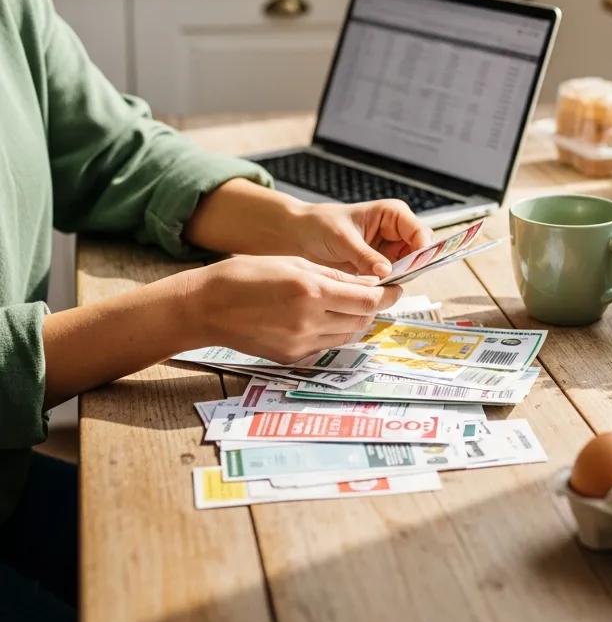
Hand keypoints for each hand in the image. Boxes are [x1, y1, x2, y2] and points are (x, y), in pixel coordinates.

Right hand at [181, 255, 401, 362]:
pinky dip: (334, 332)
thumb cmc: (247, 275)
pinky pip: (326, 346)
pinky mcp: (291, 358)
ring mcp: (299, 343)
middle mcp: (308, 321)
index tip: (394, 288)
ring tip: (351, 306)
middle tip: (376, 295)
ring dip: (356, 321)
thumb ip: (335, 276)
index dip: (387, 294)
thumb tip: (368, 284)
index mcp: (311, 292)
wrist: (206, 307)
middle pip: (361, 319)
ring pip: (347, 336)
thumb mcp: (294, 264)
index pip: (367, 300)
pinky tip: (326, 319)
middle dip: (373, 307)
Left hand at [288, 199, 433, 278]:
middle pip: (419, 252)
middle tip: (397, 281)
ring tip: (383, 287)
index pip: (419, 232)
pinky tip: (377, 291)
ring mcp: (389, 250)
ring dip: (400, 279)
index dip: (422, 250)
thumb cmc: (319, 226)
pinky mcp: (380, 266)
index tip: (413, 268)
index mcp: (392, 214)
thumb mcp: (343, 240)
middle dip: (412, 267)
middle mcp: (396, 231)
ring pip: (409, 268)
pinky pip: (394, 278)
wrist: (298, 237)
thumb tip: (387, 272)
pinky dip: (388, 285)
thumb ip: (366, 256)